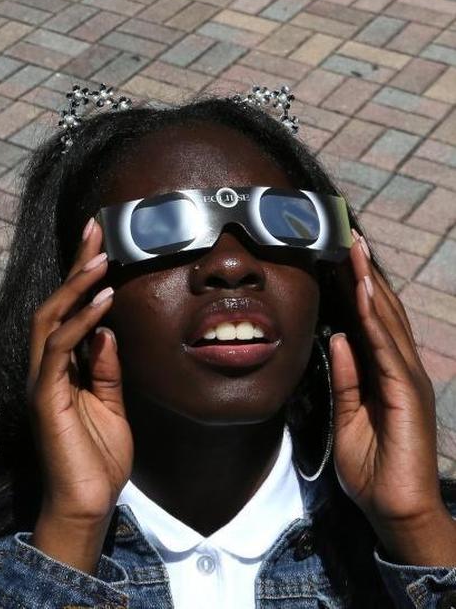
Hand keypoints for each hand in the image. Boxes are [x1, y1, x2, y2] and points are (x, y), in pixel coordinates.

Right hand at [28, 220, 131, 571]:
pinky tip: (102, 302)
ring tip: (100, 258)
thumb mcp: (111, 404)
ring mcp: (41, 381)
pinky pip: (59, 350)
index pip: (67, 311)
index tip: (99, 241)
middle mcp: (44, 368)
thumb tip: (107, 329)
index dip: (81, 275)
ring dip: (76, 286)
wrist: (87, 504)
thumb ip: (106, 367)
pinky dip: (81, 322)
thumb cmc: (97, 460)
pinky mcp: (44, 397)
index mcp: (59, 368)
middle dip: (74, 265)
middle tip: (95, 229)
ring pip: (49, 319)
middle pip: (53, 304)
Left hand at [330, 232, 455, 565]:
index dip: (354, 289)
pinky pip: (388, 350)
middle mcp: (401, 370)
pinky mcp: (408, 394)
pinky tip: (362, 298)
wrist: (395, 508)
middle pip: (381, 312)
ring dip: (370, 286)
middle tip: (349, 237)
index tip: (338, 257)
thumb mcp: (348, 416)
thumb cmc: (373, 467)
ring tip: (355, 252)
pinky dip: (374, 321)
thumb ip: (345, 379)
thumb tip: (335, 339)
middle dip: (364, 274)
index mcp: (385, 374)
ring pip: (387, 322)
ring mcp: (408, 380)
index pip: (369, 322)